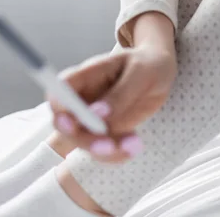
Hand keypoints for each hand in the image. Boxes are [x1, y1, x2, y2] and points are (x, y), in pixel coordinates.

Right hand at [46, 44, 177, 162]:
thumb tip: (97, 113)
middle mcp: (83, 98)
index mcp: (87, 74)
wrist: (160, 70)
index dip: (59, 107)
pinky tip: (135, 146)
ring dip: (104, 151)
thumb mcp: (140, 73)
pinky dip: (117, 155)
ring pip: (83, 143)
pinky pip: (102, 152)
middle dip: (83, 138)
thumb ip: (119, 93)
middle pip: (65, 124)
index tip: (72, 123)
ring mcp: (91, 118)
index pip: (60, 89)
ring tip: (134, 143)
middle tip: (109, 145)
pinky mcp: (105, 133)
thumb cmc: (147, 64)